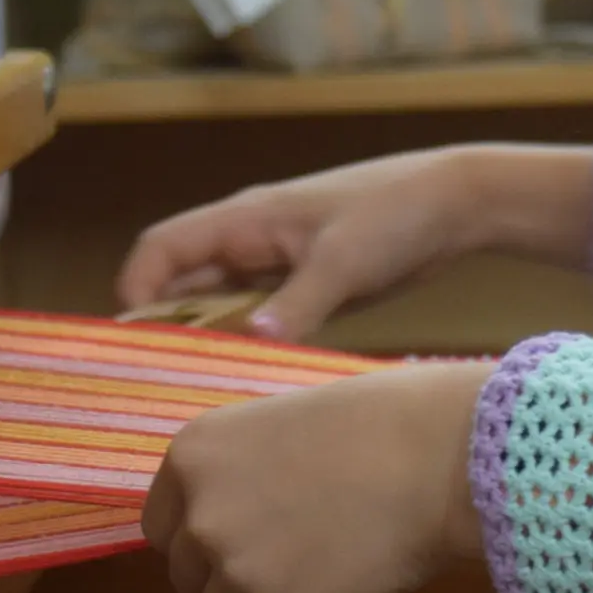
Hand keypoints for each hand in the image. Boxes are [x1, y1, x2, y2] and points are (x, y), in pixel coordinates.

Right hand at [115, 145, 592, 339]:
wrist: (455, 204)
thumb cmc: (394, 214)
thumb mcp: (344, 262)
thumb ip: (298, 302)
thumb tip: (252, 337)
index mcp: (245, 220)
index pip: (162, 248)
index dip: (137, 290)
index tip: (137, 340)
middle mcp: (250, 240)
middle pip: (182, 282)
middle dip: (164, 325)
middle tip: (156, 380)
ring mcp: (277, 264)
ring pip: (219, 304)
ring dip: (206, 339)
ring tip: (195, 388)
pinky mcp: (306, 285)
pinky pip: (258, 317)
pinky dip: (246, 343)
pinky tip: (248, 379)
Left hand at [140, 361, 493, 592]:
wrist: (444, 455)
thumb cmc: (382, 420)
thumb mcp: (286, 422)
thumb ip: (243, 470)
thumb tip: (236, 513)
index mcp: (194, 456)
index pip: (161, 527)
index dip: (203, 537)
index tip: (247, 534)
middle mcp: (199, 515)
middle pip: (189, 578)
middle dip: (233, 576)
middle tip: (297, 555)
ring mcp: (237, 570)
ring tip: (328, 572)